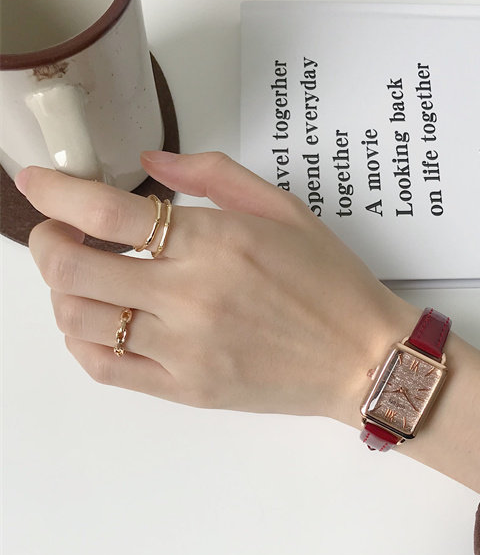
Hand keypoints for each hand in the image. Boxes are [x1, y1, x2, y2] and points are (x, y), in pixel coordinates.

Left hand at [19, 151, 417, 423]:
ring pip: (78, 321)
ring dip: (63, 291)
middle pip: (71, 270)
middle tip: (59, 233)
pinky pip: (106, 369)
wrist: (364, 359)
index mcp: (217, 243)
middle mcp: (192, 298)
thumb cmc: (332, 284)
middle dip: (46, 242)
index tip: (39, 184)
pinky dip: (82, 340)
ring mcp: (185, 350)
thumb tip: (148, 164)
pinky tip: (101, 321)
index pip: (107, 215)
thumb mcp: (284, 210)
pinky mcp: (186, 390)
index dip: (56, 194)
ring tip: (88, 278)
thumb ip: (212, 175)